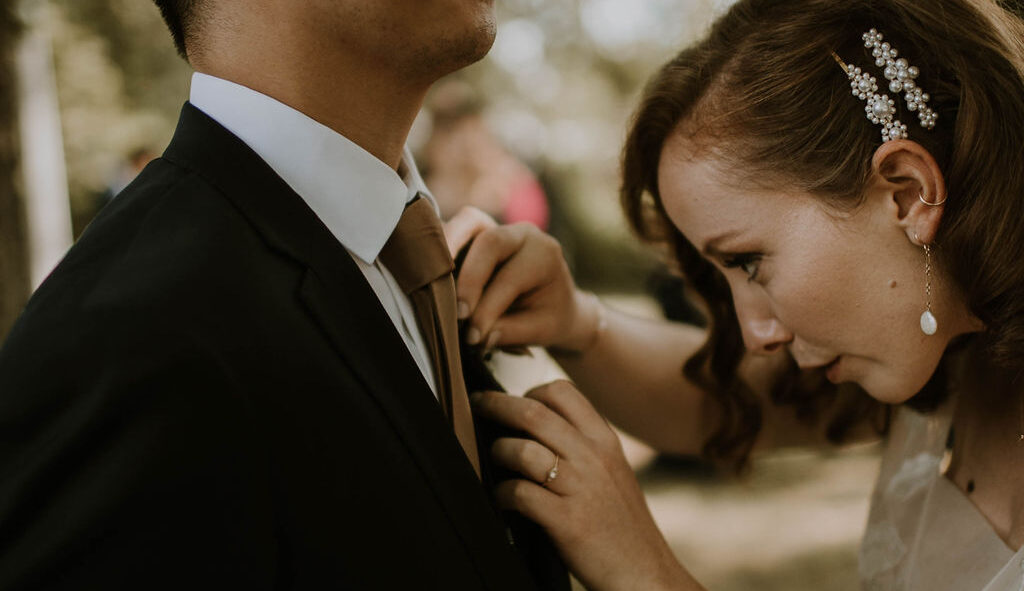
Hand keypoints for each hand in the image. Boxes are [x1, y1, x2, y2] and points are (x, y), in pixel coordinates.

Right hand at [442, 208, 598, 350]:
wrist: (555, 301)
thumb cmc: (548, 316)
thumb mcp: (541, 330)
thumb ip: (510, 332)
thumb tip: (475, 335)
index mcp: (544, 255)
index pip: (510, 279)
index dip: (487, 309)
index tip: (473, 338)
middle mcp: (521, 234)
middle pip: (490, 242)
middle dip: (469, 278)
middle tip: (458, 314)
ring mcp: (497, 226)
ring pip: (468, 221)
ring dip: (447, 249)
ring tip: (431, 281)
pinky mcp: (476, 231)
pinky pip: (454, 227)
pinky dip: (439, 244)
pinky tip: (427, 269)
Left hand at [472, 382, 702, 590]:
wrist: (646, 572)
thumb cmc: (623, 524)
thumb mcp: (614, 470)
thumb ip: (583, 445)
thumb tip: (537, 424)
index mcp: (605, 441)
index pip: (562, 392)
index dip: (529, 391)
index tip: (514, 400)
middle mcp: (593, 458)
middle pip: (533, 412)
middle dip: (496, 404)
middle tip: (478, 404)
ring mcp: (580, 488)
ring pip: (523, 450)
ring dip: (499, 451)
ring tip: (494, 460)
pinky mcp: (567, 521)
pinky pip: (520, 494)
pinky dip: (503, 494)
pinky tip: (502, 500)